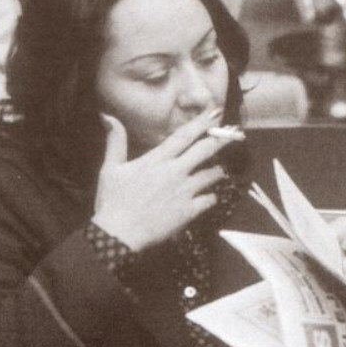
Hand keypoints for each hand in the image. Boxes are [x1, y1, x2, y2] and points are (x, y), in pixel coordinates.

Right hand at [91, 109, 237, 250]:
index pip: (184, 136)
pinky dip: (212, 196)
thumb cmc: (112, 201)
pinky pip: (210, 199)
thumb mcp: (110, 168)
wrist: (118, 234)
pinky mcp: (190, 210)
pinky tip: (210, 196)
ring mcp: (185, 191)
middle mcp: (175, 172)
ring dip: (218, 170)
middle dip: (223, 139)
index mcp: (157, 160)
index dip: (202, 122)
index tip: (217, 112)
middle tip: (236, 132)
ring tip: (220, 169)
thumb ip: (115, 141)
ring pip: (212, 174)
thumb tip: (108, 116)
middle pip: (205, 150)